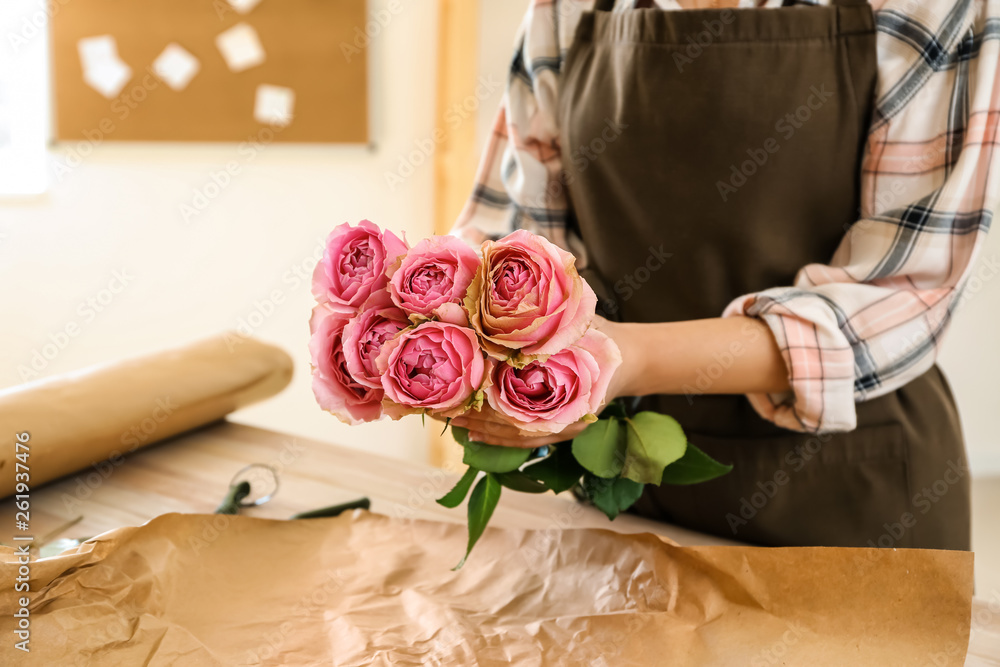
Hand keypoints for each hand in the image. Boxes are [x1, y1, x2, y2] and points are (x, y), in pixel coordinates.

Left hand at [439, 316, 631, 448]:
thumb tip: (478, 303)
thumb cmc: (597, 334)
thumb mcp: (568, 318)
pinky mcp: (560, 428)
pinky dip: (498, 438)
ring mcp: (560, 424)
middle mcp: (558, 409)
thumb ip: (530, 317)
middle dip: (468, 410)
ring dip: (478, 426)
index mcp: (553, 379)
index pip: (504, 388)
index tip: (446, 385)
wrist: (630, 357)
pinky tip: (474, 434)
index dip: (473, 388)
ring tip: (448, 419)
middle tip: (436, 406)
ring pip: (511, 431)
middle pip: (503, 414)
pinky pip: (525, 439)